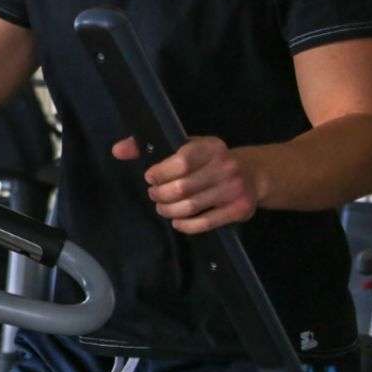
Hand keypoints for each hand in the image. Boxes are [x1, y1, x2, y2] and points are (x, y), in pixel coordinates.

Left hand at [112, 136, 259, 233]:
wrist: (253, 174)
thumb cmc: (210, 160)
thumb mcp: (188, 146)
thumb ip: (152, 147)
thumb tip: (118, 150)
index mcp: (211, 147)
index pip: (182, 160)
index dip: (161, 172)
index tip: (150, 178)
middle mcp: (226, 166)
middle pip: (183, 187)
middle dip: (161, 194)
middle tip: (153, 195)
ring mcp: (234, 189)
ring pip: (191, 206)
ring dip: (169, 210)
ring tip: (162, 208)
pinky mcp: (238, 210)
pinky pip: (205, 222)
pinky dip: (186, 225)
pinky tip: (177, 221)